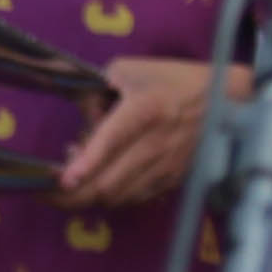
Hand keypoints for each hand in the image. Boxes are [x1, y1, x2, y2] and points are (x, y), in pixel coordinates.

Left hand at [52, 56, 211, 207]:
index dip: (85, 164)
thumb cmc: (172, 80)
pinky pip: (132, 200)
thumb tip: (80, 121)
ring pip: (116, 198)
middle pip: (107, 185)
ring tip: (72, 181)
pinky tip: (99, 182)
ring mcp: (164, 168)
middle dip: (70, 196)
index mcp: (144, 110)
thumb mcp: (129, 70)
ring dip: (87, 197)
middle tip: (45, 191)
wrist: (225, 101)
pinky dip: (109, 198)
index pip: (111, 141)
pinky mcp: (170, 182)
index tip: (62, 179)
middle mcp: (154, 144)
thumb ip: (95, 92)